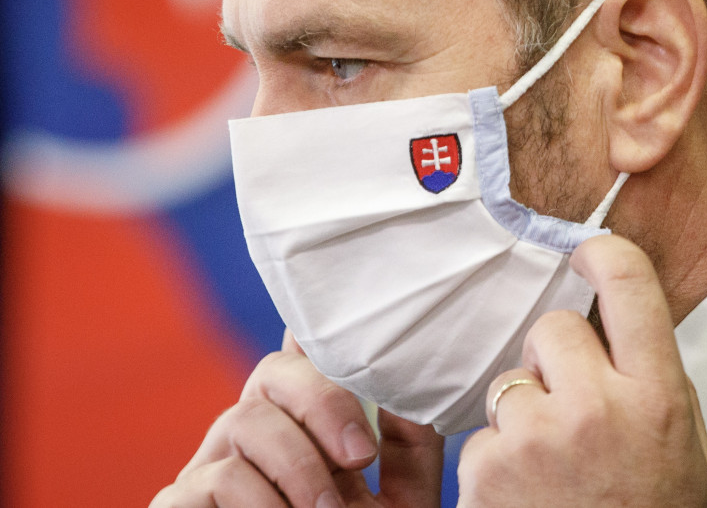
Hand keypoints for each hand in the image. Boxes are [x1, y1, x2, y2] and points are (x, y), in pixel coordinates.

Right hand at [150, 330, 443, 507]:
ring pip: (244, 420)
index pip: (302, 359)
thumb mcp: (400, 499)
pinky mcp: (179, 505)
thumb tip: (408, 383)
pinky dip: (258, 502)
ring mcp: (211, 468)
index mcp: (304, 426)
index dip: (313, 334)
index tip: (342, 336)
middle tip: (361, 458)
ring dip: (298, 465)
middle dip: (323, 402)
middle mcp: (255, 436)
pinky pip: (213, 479)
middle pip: (273, 372)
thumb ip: (407, 444)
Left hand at [456, 235, 706, 506]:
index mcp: (658, 396)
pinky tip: (527, 494)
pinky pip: (485, 432)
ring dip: (525, 411)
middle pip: (553, 327)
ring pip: (511, 380)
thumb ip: (657, 383)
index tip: (585, 253)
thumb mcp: (685, 450)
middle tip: (572, 406)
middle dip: (556, 358)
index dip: (602, 253)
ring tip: (551, 465)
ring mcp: (538, 437)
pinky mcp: (490, 469)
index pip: (629, 284)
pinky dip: (499, 458)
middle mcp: (598, 407)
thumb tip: (622, 328)